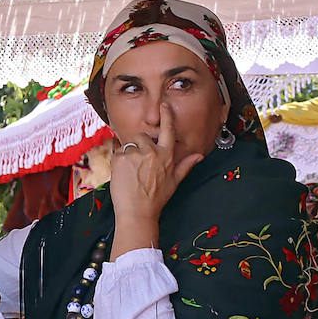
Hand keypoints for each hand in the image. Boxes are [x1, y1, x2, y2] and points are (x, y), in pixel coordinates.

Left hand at [108, 103, 202, 256]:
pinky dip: (118, 162)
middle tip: (138, 165)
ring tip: (131, 173)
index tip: (164, 105)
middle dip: (139, 146)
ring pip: (129, 145)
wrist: (137, 213)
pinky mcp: (120, 159)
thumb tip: (199, 156)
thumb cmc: (156, 199)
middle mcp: (151, 152)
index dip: (166, 116)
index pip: (167, 130)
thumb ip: (186, 165)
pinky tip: (123, 175)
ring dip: (128, 155)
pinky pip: (117, 153)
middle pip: (142, 137)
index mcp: (166, 156)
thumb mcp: (174, 181)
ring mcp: (135, 155)